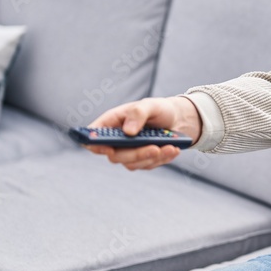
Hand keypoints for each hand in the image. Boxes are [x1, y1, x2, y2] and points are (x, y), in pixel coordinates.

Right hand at [83, 96, 201, 170]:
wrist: (177, 119)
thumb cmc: (158, 109)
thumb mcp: (150, 105)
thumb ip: (138, 113)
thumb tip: (128, 132)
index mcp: (111, 122)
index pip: (93, 136)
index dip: (95, 144)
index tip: (109, 147)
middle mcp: (116, 140)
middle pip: (115, 155)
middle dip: (136, 154)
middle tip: (155, 148)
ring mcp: (128, 152)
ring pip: (132, 164)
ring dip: (152, 157)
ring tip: (171, 147)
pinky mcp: (141, 160)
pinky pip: (147, 165)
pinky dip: (161, 159)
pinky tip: (173, 149)